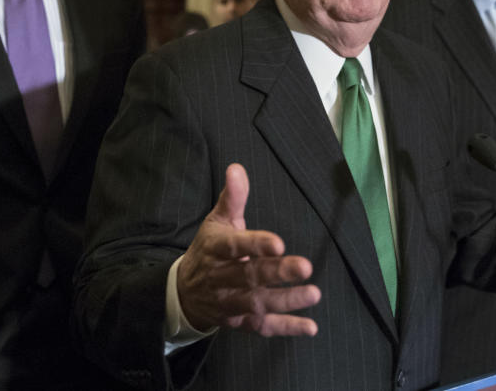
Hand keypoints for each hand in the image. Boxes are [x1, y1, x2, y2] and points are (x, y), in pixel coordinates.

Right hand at [177, 163, 321, 335]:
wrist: (182, 292)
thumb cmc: (208, 249)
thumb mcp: (217, 221)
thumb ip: (232, 197)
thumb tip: (237, 167)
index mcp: (215, 249)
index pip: (234, 246)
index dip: (255, 245)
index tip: (278, 243)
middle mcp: (220, 278)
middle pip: (249, 276)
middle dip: (276, 273)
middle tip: (305, 266)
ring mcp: (229, 303)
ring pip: (257, 303)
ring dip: (286, 301)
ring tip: (314, 293)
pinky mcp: (238, 321)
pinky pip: (262, 327)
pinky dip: (286, 328)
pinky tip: (310, 326)